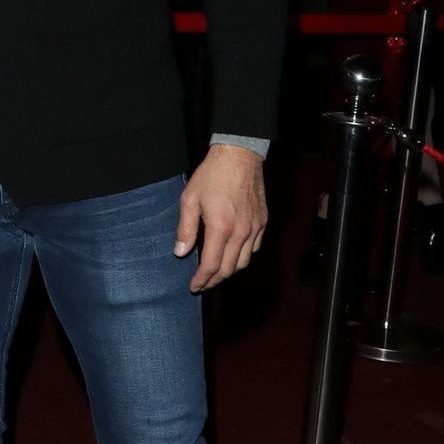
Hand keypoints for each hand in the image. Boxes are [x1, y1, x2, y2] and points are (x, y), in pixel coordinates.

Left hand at [174, 145, 266, 292]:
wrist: (239, 156)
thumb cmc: (212, 175)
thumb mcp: (190, 199)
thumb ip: (185, 228)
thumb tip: (181, 252)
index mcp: (221, 228)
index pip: (212, 265)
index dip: (202, 279)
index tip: (194, 286)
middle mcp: (241, 232)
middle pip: (229, 269)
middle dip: (214, 280)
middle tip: (202, 284)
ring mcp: (255, 228)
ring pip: (243, 262)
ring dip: (229, 271)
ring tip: (216, 273)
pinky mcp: (263, 222)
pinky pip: (254, 248)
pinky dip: (243, 257)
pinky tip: (232, 256)